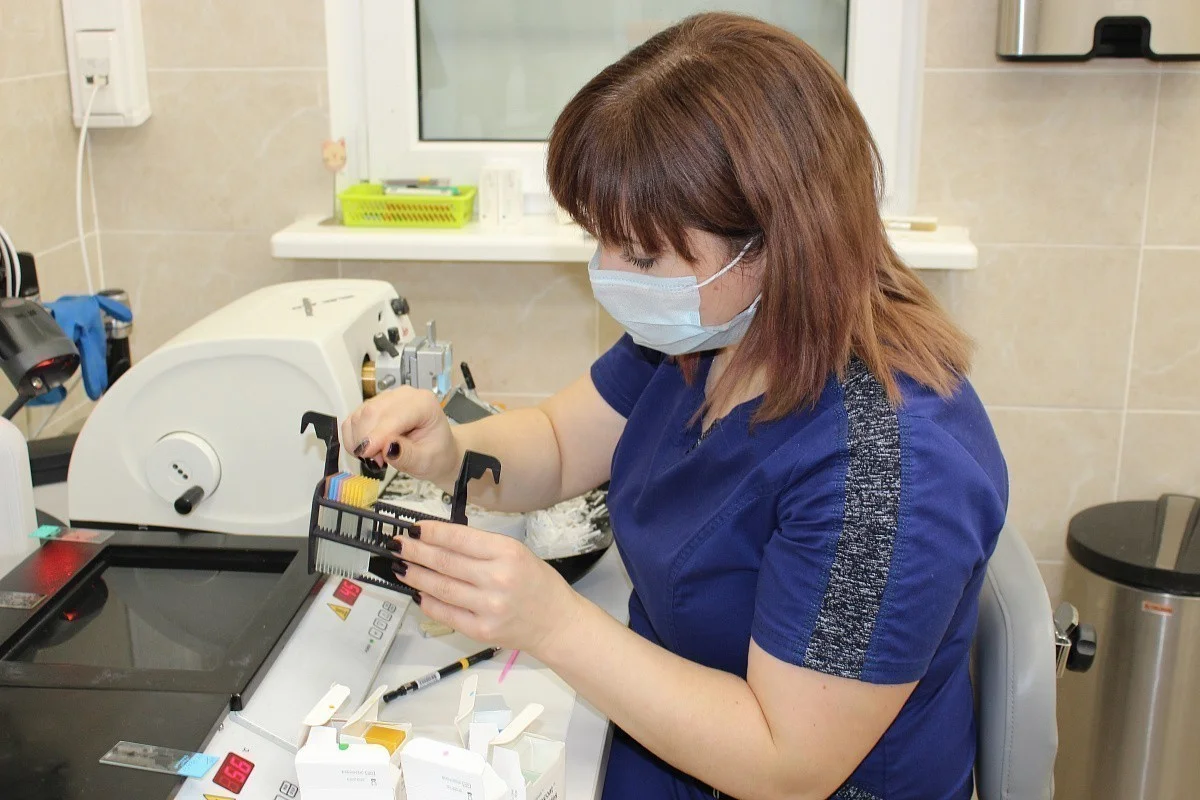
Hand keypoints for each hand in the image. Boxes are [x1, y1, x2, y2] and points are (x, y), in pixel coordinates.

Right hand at [342, 386, 460, 482]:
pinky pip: (352, 421)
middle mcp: (403, 396)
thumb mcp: (427, 461)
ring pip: (359, 416)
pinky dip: (353, 439)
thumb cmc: (436, 454)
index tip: (366, 453)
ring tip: (378, 457)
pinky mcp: (372, 407)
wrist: (437, 451)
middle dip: (366, 440)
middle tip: (377, 461)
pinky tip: (368, 450)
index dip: (377, 434)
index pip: (394, 415)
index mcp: (424, 403)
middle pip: (372, 412)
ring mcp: (386, 399)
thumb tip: (387, 448)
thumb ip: (407, 455)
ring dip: (359, 441)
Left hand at [396, 520, 584, 654]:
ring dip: (415, 575)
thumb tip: (441, 540)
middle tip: (397, 544)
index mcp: (507, 552)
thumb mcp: (517, 553)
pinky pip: (445, 612)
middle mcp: (496, 579)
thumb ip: (482, 548)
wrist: (557, 623)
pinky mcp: (481, 630)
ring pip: (439, 587)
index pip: (458, 539)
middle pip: (444, 562)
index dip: (431, 533)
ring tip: (400, 566)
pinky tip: (416, 592)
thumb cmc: (537, 584)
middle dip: (415, 551)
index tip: (413, 528)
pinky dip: (427, 601)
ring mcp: (487, 607)